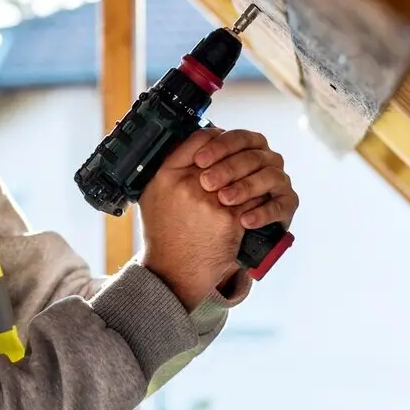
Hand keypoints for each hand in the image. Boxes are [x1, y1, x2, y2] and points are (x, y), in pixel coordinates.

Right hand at [137, 127, 248, 309]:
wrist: (173, 271)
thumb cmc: (163, 233)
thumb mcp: (152, 194)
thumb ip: (170, 167)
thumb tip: (194, 145)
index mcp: (168, 174)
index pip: (200, 138)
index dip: (216, 138)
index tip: (222, 140)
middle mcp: (189, 184)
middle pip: (225, 153)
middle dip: (236, 155)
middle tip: (240, 159)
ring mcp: (212, 201)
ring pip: (244, 173)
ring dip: (249, 175)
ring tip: (247, 182)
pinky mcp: (231, 219)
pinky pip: (254, 197)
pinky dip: (257, 198)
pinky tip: (254, 201)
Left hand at [190, 128, 297, 231]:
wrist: (217, 236)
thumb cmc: (207, 200)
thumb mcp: (192, 176)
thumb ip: (191, 156)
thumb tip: (193, 146)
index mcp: (246, 146)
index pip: (237, 138)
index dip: (219, 146)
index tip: (200, 160)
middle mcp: (266, 160)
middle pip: (252, 156)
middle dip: (228, 168)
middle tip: (207, 182)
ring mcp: (278, 181)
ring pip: (269, 177)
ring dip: (245, 187)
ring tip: (225, 200)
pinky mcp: (286, 204)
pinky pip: (280, 206)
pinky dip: (262, 213)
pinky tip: (244, 220)